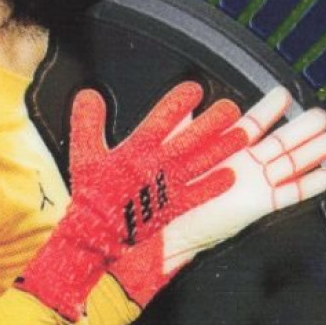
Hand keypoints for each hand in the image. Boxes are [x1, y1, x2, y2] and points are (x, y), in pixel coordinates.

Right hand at [18, 82, 247, 319]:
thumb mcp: (83, 154)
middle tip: (230, 108)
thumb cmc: (92, 195)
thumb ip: (86, 122)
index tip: (195, 90)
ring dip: (224, 147)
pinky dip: (215, 184)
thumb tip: (88, 94)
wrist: (97, 234)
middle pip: (194, 137)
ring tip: (243, 135)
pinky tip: (230, 176)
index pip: (164, 117)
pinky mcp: (174, 207)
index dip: (181, 101)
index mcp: (137, 149)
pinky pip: (200, 193)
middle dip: (215, 120)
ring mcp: (170, 186)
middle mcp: (158, 164)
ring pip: (203, 161)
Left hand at [111, 87, 325, 306]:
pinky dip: (307, 186)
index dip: (269, 109)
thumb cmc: (166, 194)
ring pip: (289, 165)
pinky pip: (288, 194)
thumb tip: (186, 105)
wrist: (166, 228)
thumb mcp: (174, 153)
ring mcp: (254, 184)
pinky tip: (325, 177)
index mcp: (227, 150)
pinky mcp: (259, 205)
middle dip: (302, 128)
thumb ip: (184, 128)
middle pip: (280, 142)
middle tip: (321, 115)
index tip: (283, 94)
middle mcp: (244, 165)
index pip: (253, 124)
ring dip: (311, 153)